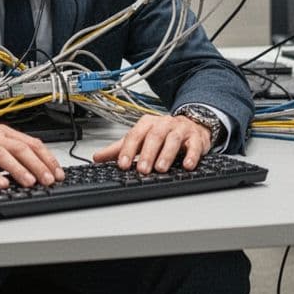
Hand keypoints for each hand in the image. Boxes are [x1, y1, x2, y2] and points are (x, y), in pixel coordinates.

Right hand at [0, 125, 64, 189]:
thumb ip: (14, 158)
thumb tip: (41, 172)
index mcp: (3, 133)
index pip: (31, 143)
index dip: (47, 158)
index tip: (58, 173)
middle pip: (19, 148)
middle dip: (37, 165)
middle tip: (49, 180)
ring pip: (2, 155)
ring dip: (18, 169)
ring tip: (30, 182)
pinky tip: (2, 185)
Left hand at [92, 113, 211, 173]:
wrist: (191, 124)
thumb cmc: (162, 133)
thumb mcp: (140, 138)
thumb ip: (120, 148)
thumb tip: (97, 157)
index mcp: (147, 124)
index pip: (135, 135)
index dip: (128, 150)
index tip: (122, 164)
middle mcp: (163, 124)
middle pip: (154, 136)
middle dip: (147, 153)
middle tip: (142, 169)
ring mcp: (180, 130)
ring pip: (173, 140)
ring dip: (166, 154)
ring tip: (160, 169)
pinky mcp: (196, 138)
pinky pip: (194, 146)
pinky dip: (191, 155)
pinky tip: (187, 165)